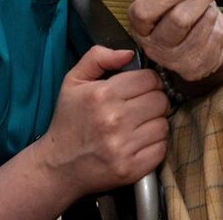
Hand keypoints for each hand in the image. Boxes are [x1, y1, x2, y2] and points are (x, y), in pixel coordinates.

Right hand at [35, 46, 168, 199]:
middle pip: (160, 101)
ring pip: (163, 125)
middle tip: (140, 107)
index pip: (149, 79)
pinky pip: (161, 149)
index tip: (141, 88)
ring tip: (138, 125)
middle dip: (153, 101)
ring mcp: (123, 147)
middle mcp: (114, 120)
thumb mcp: (73, 81)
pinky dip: (154, 145)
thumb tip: (129, 53)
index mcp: (102, 94)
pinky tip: (138, 143)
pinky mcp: (131, 169)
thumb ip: (98, 57)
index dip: (148, 81)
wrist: (58, 166)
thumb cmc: (69, 120)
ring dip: (154, 123)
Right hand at [127, 0, 222, 83]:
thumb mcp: (168, 2)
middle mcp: (153, 45)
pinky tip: (212, 23)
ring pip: (201, 26)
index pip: (144, 11)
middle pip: (178, 20)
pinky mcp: (195, 68)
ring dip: (210, 10)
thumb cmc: (177, 15)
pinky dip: (217, 25)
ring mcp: (174, 60)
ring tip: (210, 4)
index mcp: (139, 25)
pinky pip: (214, 38)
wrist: (194, 47)